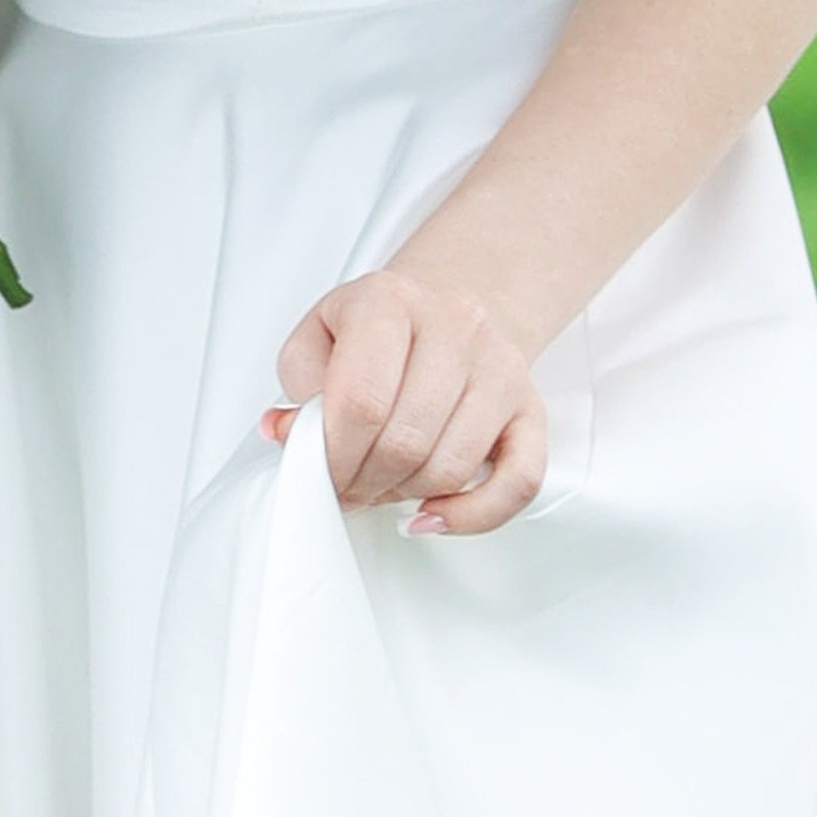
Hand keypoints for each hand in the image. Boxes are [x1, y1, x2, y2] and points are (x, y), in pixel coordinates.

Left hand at [266, 265, 548, 536]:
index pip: (361, 400)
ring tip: (380, 485)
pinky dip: (473, 514)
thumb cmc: (376, 331)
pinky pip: (519, 481)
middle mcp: (455, 326)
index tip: (321, 474)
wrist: (442, 308)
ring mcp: (500, 367)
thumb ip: (298, 388)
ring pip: (452, 465)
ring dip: (405, 494)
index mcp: (389, 301)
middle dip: (365, 481)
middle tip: (345, 486)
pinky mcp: (530, 407)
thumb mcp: (317, 338)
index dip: (334, 455)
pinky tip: (432, 515)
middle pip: (406, 439)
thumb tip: (286, 433)